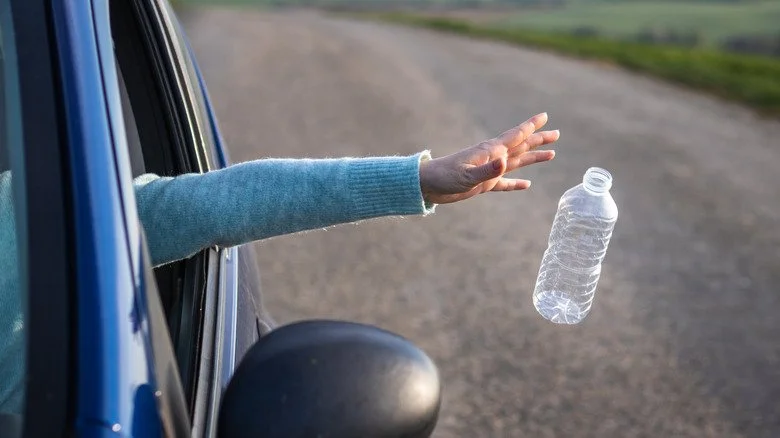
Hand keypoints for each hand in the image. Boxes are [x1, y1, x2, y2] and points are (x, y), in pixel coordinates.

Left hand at [419, 113, 559, 204]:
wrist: (427, 185)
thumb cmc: (444, 177)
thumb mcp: (466, 176)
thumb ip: (487, 170)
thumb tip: (506, 162)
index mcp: (490, 152)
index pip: (515, 136)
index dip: (530, 127)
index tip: (545, 116)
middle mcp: (492, 158)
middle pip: (521, 146)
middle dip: (538, 140)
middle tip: (556, 133)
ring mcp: (489, 171)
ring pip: (517, 163)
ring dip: (533, 158)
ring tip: (551, 154)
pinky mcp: (483, 184)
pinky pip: (505, 183)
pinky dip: (516, 184)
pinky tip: (527, 184)